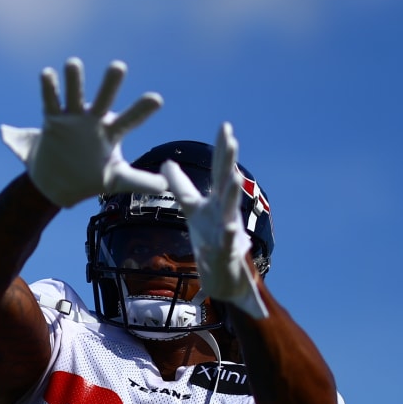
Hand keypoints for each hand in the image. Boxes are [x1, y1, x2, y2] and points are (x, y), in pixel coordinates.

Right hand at [0, 58, 166, 207]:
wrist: (56, 185)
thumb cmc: (90, 180)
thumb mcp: (116, 180)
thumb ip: (139, 181)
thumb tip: (165, 186)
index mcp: (111, 133)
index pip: (130, 120)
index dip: (142, 110)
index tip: (157, 99)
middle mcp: (93, 120)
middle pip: (103, 99)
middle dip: (110, 84)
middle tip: (118, 66)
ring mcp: (72, 118)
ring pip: (74, 96)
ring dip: (74, 81)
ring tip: (73, 63)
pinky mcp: (53, 120)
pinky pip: (51, 102)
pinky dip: (49, 89)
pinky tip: (48, 73)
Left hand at [160, 122, 268, 319]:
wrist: (222, 277)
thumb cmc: (209, 239)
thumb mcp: (192, 210)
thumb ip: (182, 187)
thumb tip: (167, 162)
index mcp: (216, 201)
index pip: (219, 171)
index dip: (222, 150)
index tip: (225, 126)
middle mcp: (225, 212)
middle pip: (227, 184)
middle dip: (229, 162)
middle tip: (232, 139)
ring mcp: (228, 232)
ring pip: (231, 210)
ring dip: (232, 194)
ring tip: (235, 177)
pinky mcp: (226, 254)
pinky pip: (226, 245)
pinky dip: (227, 238)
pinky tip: (229, 230)